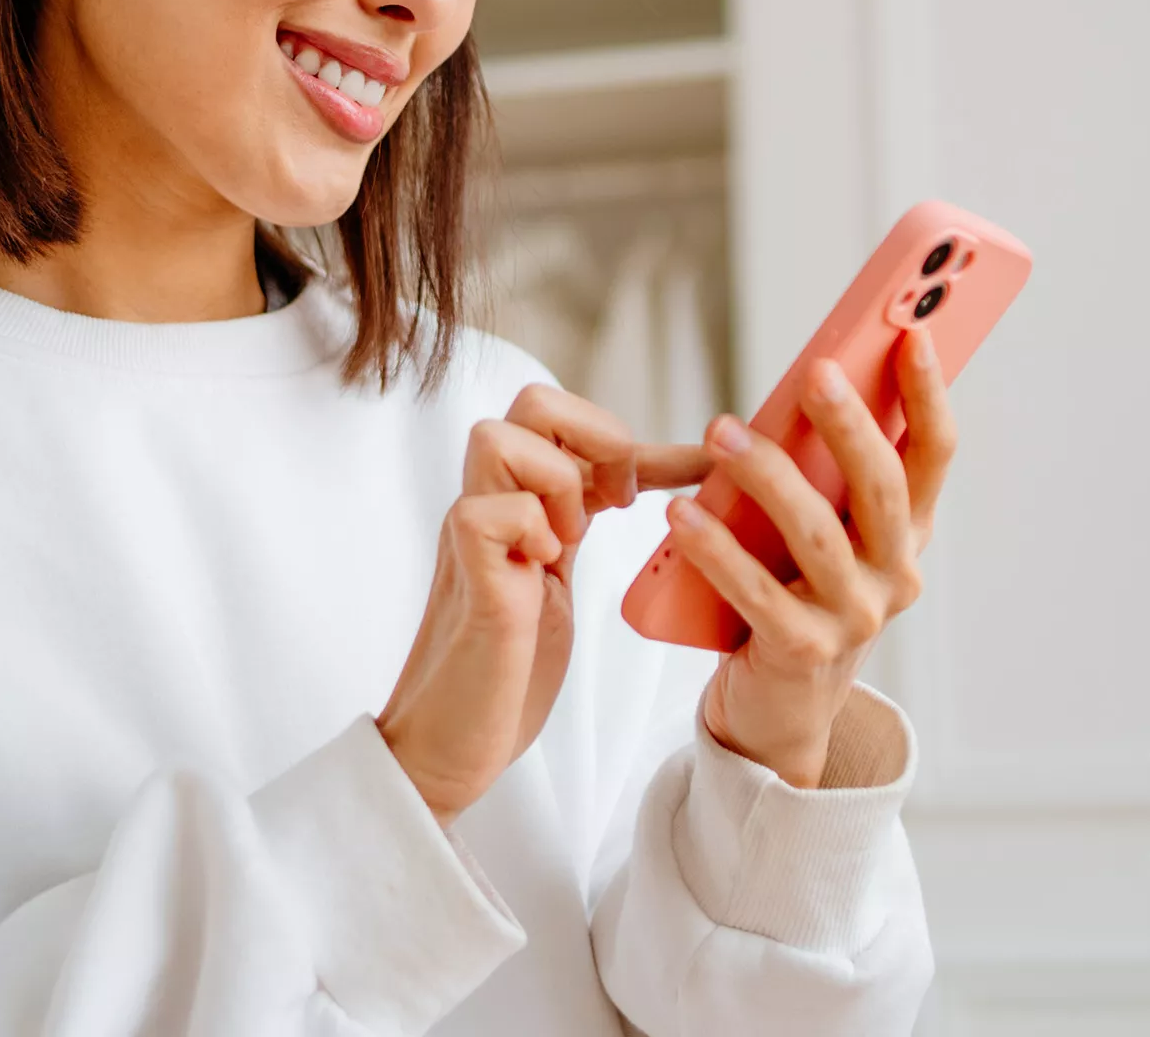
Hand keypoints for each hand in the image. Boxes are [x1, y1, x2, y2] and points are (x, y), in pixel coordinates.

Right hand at [377, 384, 713, 824]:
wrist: (449, 748)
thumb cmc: (505, 672)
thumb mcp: (555, 584)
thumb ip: (572, 529)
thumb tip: (634, 493)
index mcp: (517, 504)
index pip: (569, 427)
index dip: (639, 440)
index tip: (701, 469)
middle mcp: (490, 505)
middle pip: (530, 402)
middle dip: (593, 432)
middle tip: (620, 498)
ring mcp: (472, 536)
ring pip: (496, 437)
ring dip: (555, 477)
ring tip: (573, 537)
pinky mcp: (469, 576)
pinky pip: (488, 511)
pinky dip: (529, 527)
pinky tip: (544, 569)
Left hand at [665, 325, 955, 786]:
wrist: (778, 706)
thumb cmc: (791, 592)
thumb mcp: (817, 529)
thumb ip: (820, 473)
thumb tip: (802, 385)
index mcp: (904, 535)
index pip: (933, 456)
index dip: (929, 396)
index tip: (915, 333)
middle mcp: (894, 575)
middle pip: (882, 488)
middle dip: (852, 426)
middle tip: (816, 373)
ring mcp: (854, 618)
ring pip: (816, 535)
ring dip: (767, 477)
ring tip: (721, 432)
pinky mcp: (801, 652)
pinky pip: (757, 592)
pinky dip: (717, 550)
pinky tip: (682, 514)